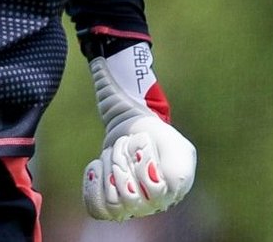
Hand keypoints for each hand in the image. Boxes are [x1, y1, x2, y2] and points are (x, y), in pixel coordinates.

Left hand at [82, 47, 196, 220]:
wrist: (129, 138)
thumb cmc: (137, 121)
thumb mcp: (129, 102)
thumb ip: (113, 83)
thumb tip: (97, 60)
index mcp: (179, 175)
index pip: (157, 187)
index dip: (141, 161)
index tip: (137, 140)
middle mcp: (163, 197)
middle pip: (132, 195)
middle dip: (120, 163)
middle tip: (121, 145)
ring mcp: (141, 207)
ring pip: (117, 204)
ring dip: (109, 174)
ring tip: (110, 156)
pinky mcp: (119, 210)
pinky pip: (102, 212)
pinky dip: (93, 189)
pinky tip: (96, 167)